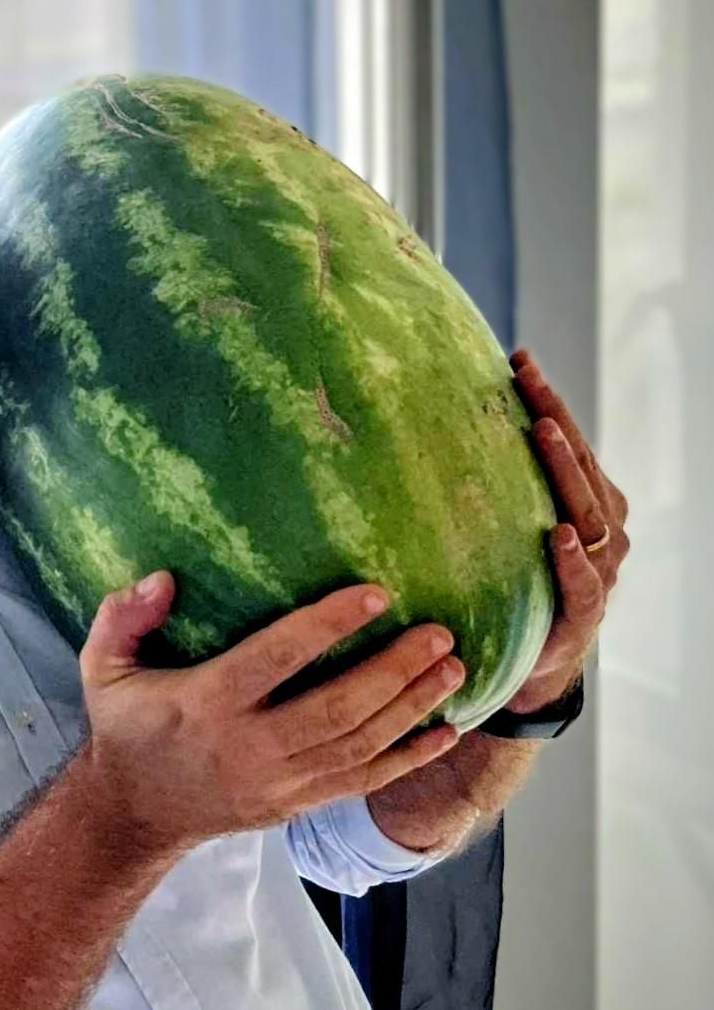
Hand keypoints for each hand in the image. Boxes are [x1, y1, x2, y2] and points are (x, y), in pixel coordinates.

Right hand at [78, 573, 461, 855]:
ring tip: (451, 669)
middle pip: (336, 708)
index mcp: (204, 703)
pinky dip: (409, 759)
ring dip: (411, 708)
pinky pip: (362, 783)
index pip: (275, 659)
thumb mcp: (103, 666)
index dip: (327, 626)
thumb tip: (164, 578)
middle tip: (438, 633)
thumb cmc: (126, 725)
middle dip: (394, 671)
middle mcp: (248, 746)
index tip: (375, 595)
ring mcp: (277, 782)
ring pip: (358, 746)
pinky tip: (447, 733)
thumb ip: (123, 616)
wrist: (134, 812)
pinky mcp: (295, 805)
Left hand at [506, 350, 631, 711]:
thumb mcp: (501, 532)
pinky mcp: (585, 615)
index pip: (567, 441)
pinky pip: (585, 584)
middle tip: (528, 380)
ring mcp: (599, 572)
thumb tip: (419, 427)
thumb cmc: (514, 584)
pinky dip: (575, 559)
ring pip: (590, 513)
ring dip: (566, 471)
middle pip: (580, 465)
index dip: (547, 399)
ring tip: (542, 432)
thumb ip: (487, 489)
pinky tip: (561, 535)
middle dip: (554, 417)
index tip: (519, 359)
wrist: (531, 662)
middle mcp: (601, 531)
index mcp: (585, 503)